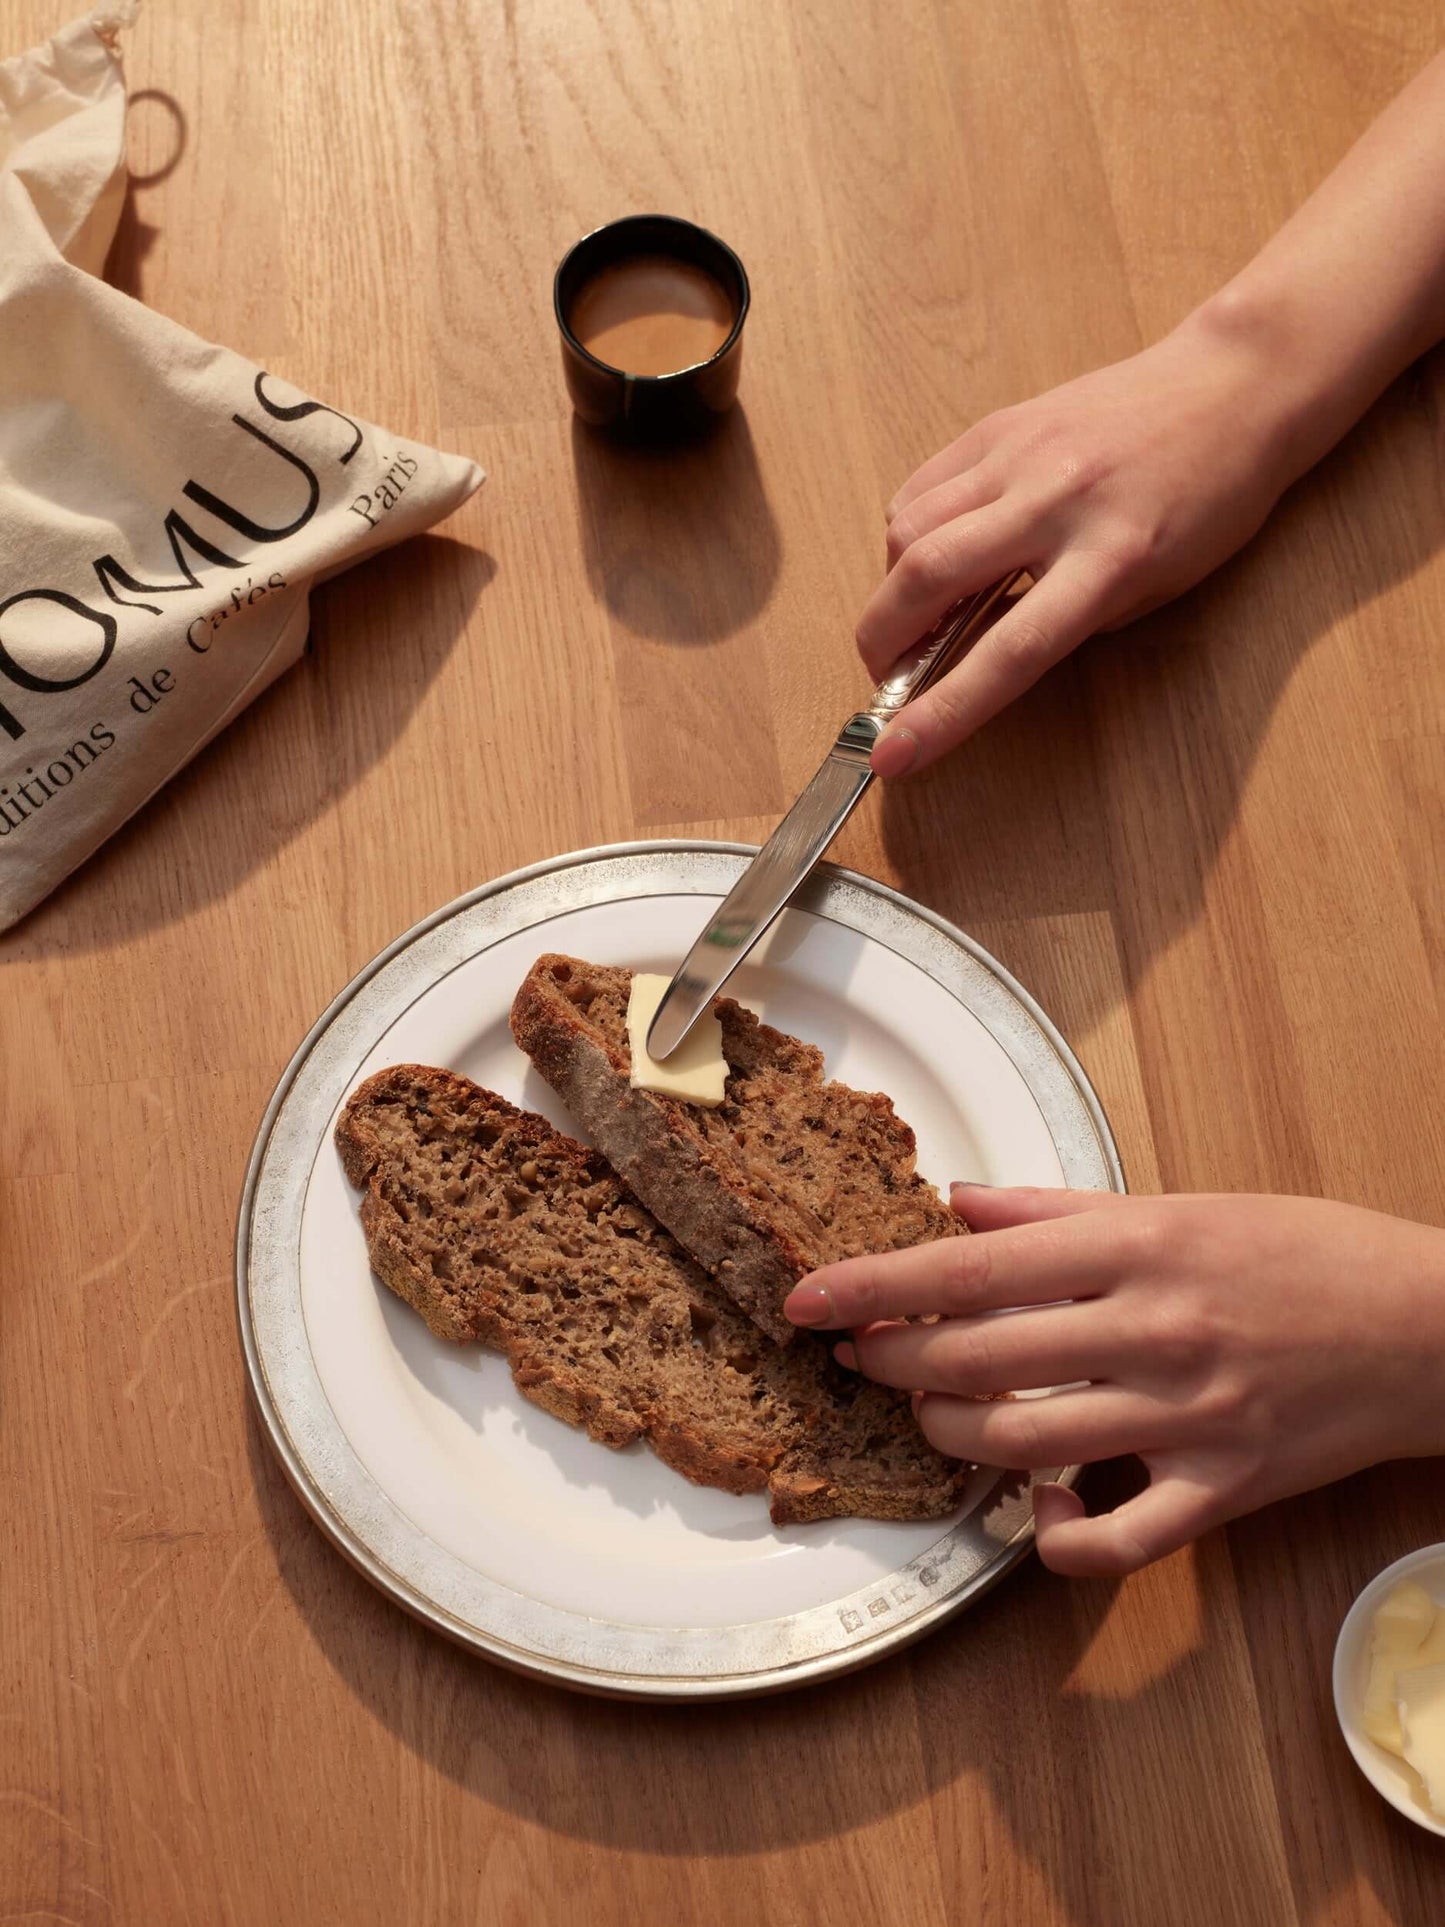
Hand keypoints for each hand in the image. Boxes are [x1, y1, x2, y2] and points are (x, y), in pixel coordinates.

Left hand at [784, 1186, 1444, 1575]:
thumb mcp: (1181, 1204)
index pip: (969, 1268)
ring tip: (932, 1411)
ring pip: (1024, 1444)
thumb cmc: (1303, 1253)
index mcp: (1135, 1245)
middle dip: (894, 1360)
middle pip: (978, 1358)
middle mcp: (1152, 1328)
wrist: (1427, 1326)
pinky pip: (1118, 1540)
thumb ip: (1056, 1209)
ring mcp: (1187, 1415)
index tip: (808, 1299)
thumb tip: (958, 1204)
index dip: (873, 1286)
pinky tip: (1036, 1507)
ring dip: (952, 1432)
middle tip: (863, 1356)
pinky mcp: (1223, 1489)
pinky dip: (1057, 1536)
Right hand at [859, 311, 1300, 775]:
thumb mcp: (1156, 589)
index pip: (1009, 653)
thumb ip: (1069, 621)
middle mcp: (1057, 502)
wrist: (1232, 388)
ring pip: (908, 528)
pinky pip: (921, 487)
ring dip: (892, 588)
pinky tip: (928, 553)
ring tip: (916, 613)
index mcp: (1112, 560)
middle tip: (883, 676)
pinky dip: (905, 534)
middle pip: (928, 576)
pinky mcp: (999, 425)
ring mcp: (1021, 455)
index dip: (942, 713)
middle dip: (880, 641)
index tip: (891, 754)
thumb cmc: (1207, 502)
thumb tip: (977, 651)